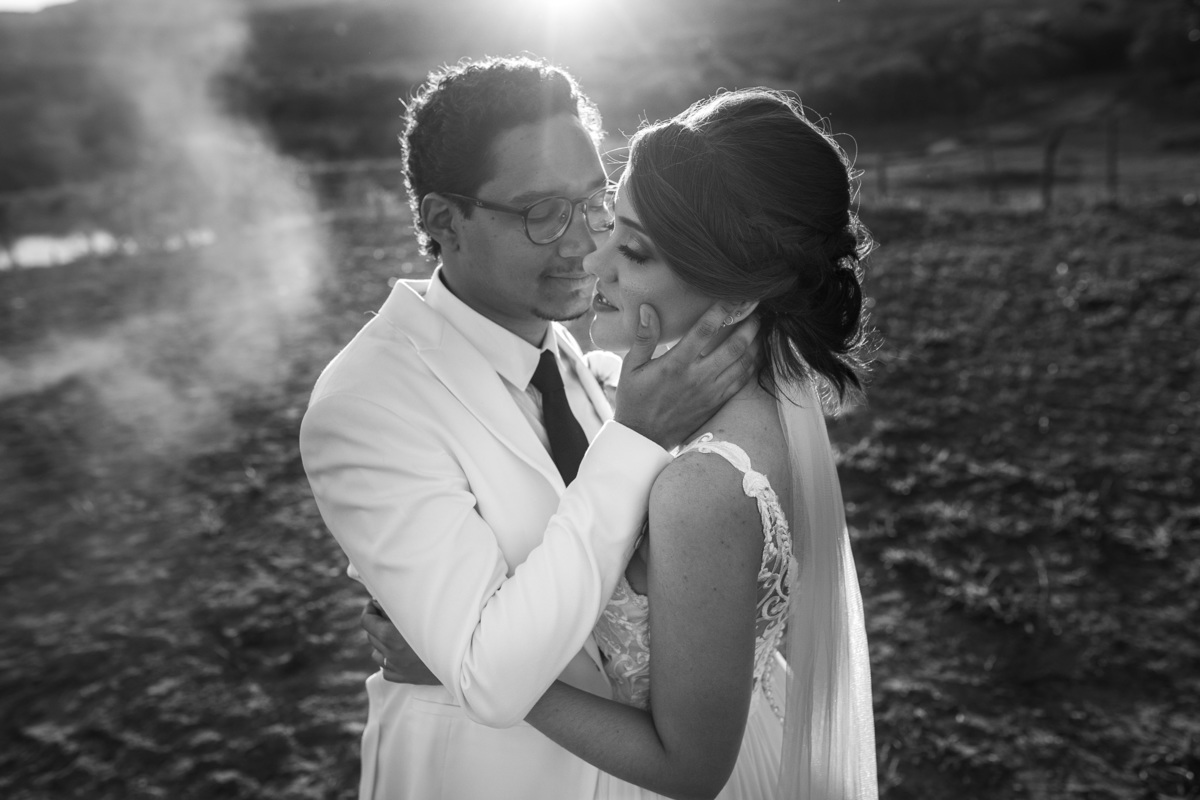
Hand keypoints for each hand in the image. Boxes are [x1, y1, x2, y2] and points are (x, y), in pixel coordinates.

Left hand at [361, 599, 440, 685]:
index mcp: (392, 635)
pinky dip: (389, 661)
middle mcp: (392, 653)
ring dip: (381, 643)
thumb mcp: (420, 613)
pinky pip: (386, 670)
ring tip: (394, 635)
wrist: (462, 656)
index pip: (367, 622)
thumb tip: (381, 602)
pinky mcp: (405, 678)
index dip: (369, 610)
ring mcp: (397, 667)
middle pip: (371, 636)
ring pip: (376, 654)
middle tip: (387, 615)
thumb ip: (398, 606)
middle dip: (377, 624)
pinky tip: (399, 653)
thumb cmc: (444, 629)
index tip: (374, 605)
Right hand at [613, 302, 760, 449]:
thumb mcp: (631, 367)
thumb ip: (643, 337)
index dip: (723, 310)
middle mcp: (697, 377)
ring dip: (755, 343)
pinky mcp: (717, 403)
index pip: (705, 330)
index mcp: (676, 365)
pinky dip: (753, 365)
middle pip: (734, 346)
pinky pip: (742, 381)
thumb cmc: (635, 399)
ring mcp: (710, 392)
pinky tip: (756, 353)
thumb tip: (648, 308)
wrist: (644, 437)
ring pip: (743, 363)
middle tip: (755, 309)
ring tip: (759, 327)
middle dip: (748, 324)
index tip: (734, 295)